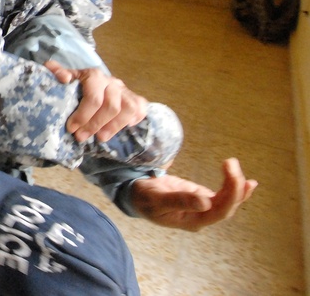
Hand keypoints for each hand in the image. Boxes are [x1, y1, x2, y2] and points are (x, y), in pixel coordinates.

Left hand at [44, 60, 146, 142]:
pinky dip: (134, 120)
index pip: (93, 98)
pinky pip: (140, 109)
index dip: (82, 115)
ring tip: (100, 138)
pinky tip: (122, 128)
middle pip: (111, 106)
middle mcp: (112, 82)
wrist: (96, 81)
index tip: (71, 128)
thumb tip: (54, 70)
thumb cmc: (79, 84)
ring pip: (127, 109)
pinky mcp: (136, 99)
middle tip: (81, 137)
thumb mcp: (67, 79)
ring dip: (113, 126)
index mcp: (94, 76)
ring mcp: (125, 91)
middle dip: (94, 125)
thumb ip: (58, 73)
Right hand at [130, 158, 256, 230]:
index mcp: (193, 221)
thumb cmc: (144, 199)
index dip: (230, 196)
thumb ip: (180, 201)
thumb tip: (206, 203)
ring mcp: (204, 208)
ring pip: (228, 199)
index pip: (219, 212)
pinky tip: (247, 181)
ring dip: (235, 183)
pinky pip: (223, 195)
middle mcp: (202, 217)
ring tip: (233, 164)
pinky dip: (234, 187)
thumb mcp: (158, 199)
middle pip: (227, 205)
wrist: (136, 196)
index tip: (233, 176)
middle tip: (231, 163)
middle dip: (234, 185)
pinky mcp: (202, 198)